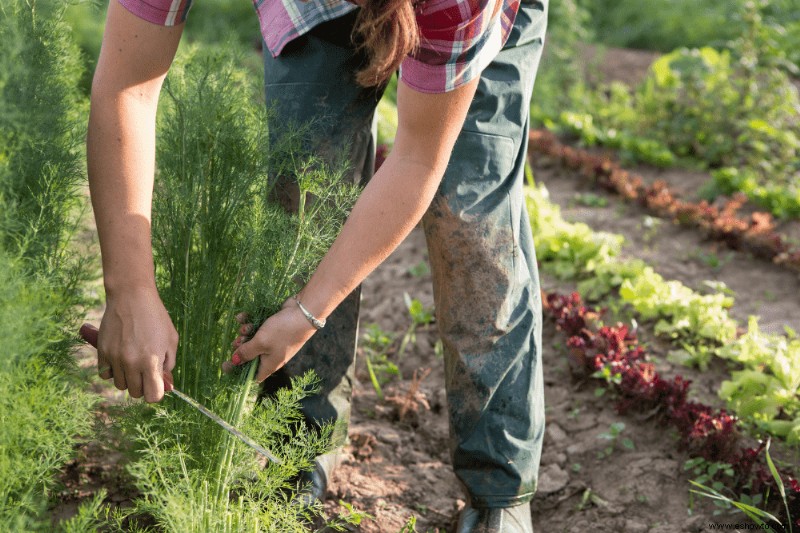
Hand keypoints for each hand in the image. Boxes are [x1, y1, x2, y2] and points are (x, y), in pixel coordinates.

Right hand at [85, 287, 177, 401]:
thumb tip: (164, 384)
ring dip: (128, 378)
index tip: (157, 384)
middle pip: (136, 393)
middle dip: (143, 385)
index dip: (157, 393)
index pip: (152, 396)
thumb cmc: (156, 317)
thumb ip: (169, 364)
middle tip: (146, 370)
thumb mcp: (171, 340)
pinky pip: (105, 374)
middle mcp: (132, 363)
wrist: (131, 297)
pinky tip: (120, 358)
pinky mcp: (102, 352)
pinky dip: (112, 371)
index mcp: (152, 361)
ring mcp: (115, 358)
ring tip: (134, 362)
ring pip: (120, 385)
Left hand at [222, 297, 317, 381]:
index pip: (252, 375)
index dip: (238, 371)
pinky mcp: (274, 327)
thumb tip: (234, 362)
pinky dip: (249, 322)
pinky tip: (242, 316)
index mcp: (269, 364)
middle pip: (250, 356)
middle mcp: (272, 354)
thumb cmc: (282, 331)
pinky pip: (258, 327)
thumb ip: (246, 352)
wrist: (304, 312)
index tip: (226, 364)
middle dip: (241, 348)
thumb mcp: (261, 343)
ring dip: (245, 332)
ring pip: (253, 339)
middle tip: (237, 341)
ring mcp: (274, 340)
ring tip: (245, 327)